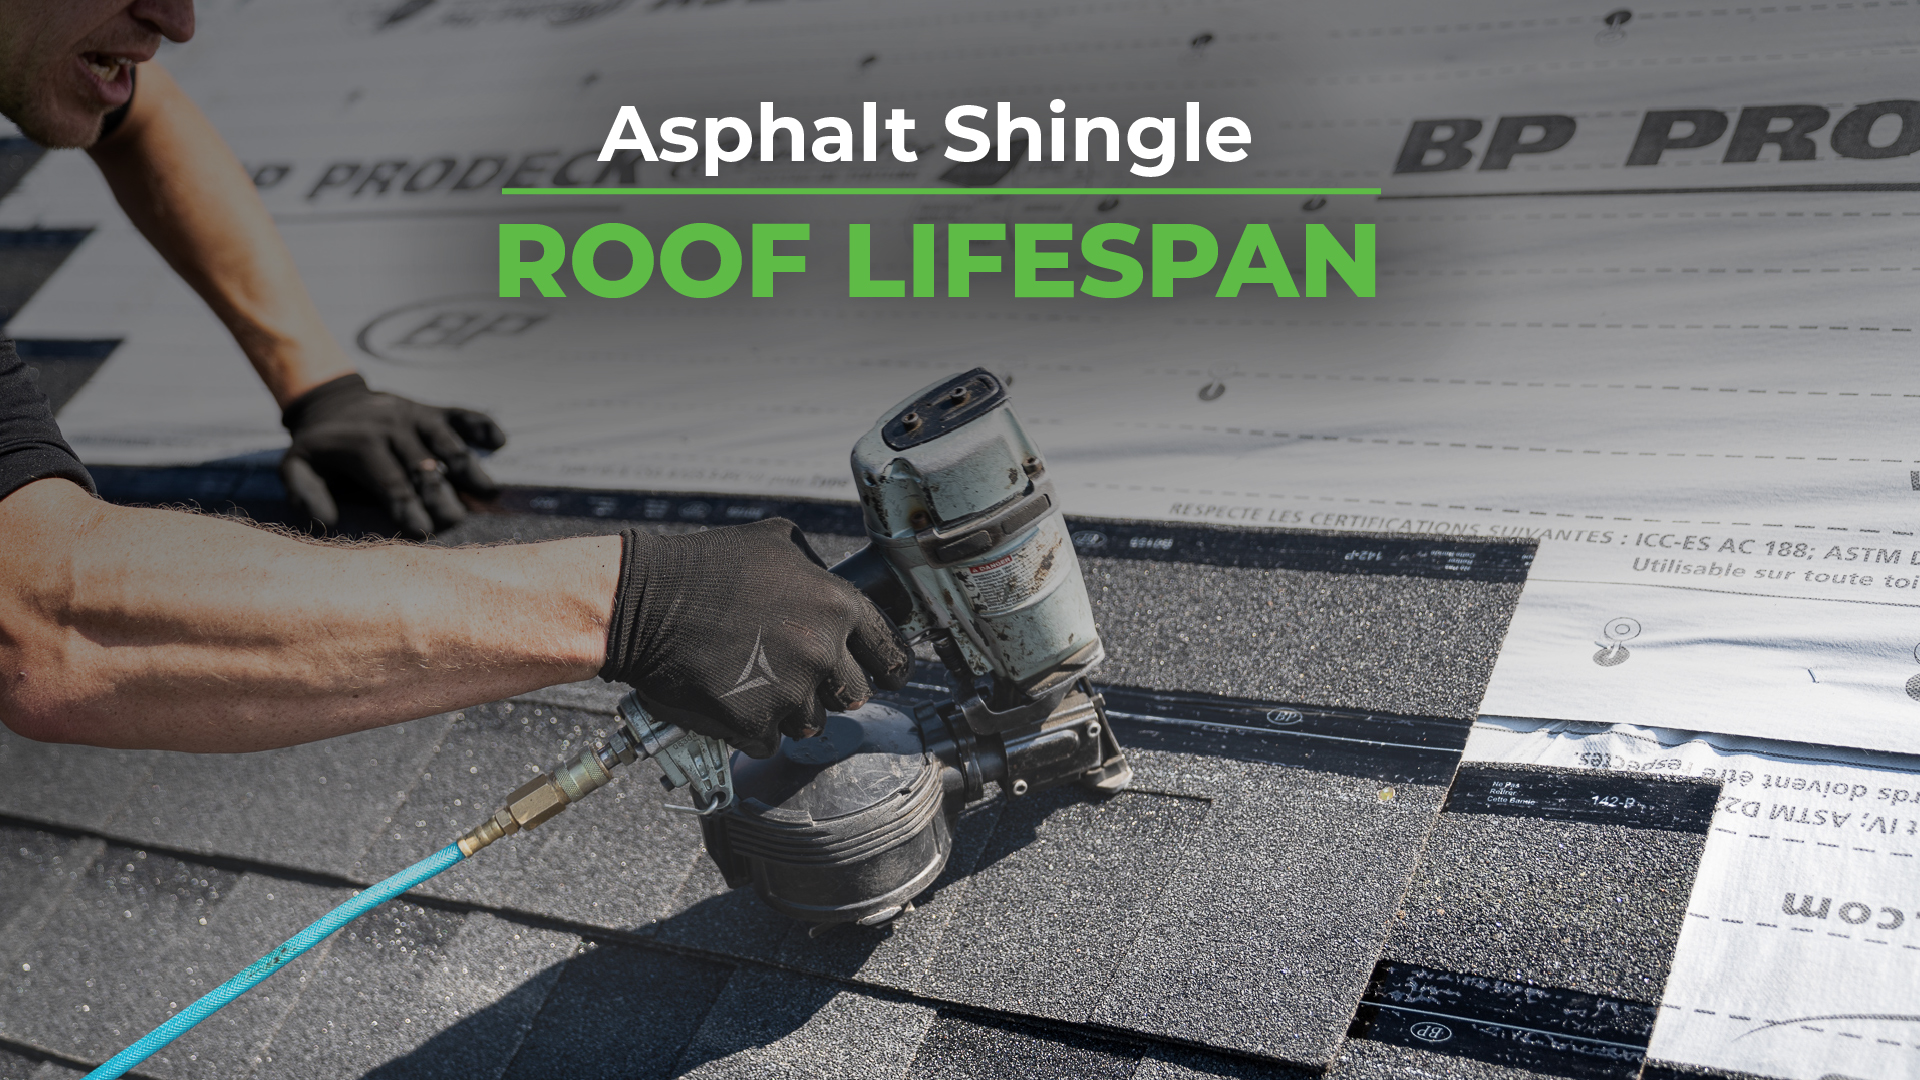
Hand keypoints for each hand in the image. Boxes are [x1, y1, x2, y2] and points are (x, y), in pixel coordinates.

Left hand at [279, 374, 505, 537]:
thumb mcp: (297, 465)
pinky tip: (498, 441)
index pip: (391, 482)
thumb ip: (305, 492)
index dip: (407, 508)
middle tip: (458, 521)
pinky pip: (462, 414)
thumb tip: (327, 520)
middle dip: (442, 496)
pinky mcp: (433, 410)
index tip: (423, 531)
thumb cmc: (320, 446)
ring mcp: (417, 416)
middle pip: (425, 467)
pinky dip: (481, 424)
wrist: (332, 400)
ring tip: (488, 491)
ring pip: (448, 443)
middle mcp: (394, 428)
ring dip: (469, 467)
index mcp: (364, 445)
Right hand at [599, 519, 912, 758]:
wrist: (641, 603)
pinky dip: (752, 727)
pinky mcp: (754, 724)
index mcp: (837, 607)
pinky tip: (731, 698)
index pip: (891, 653)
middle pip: (855, 694)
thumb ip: (817, 568)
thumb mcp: (775, 541)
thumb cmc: (703, 568)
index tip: (884, 674)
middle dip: (831, 687)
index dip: (888, 666)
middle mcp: (822, 652)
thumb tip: (837, 585)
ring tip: (754, 679)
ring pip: (813, 722)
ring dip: (790, 709)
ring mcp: (789, 692)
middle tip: (796, 672)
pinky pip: (770, 741)